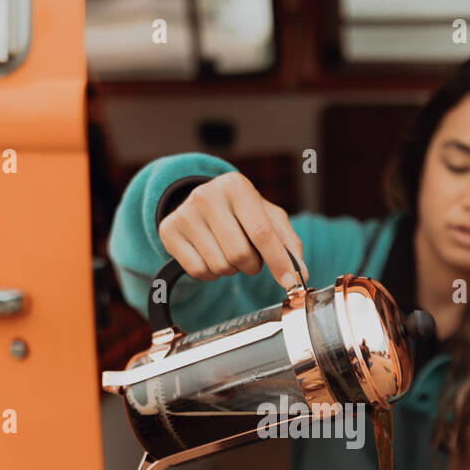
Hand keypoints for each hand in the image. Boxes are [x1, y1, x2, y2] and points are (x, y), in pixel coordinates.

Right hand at [158, 170, 308, 290]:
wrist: (201, 202)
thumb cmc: (241, 212)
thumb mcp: (267, 216)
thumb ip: (288, 243)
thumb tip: (300, 274)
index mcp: (237, 186)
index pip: (262, 232)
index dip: (278, 262)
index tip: (289, 283)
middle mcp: (207, 196)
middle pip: (239, 254)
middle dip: (251, 265)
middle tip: (249, 258)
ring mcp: (185, 213)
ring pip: (219, 266)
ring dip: (231, 269)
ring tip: (227, 251)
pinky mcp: (169, 231)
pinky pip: (198, 272)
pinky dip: (210, 274)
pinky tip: (210, 256)